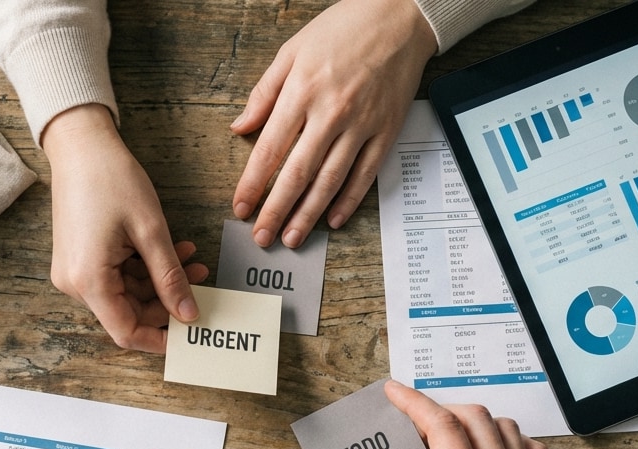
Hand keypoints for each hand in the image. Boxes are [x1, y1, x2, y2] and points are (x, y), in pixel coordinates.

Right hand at [42, 104, 207, 352]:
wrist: (80, 145)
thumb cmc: (111, 180)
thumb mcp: (150, 231)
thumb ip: (170, 278)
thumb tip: (188, 314)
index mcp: (88, 280)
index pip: (125, 332)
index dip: (159, 339)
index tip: (189, 334)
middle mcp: (74, 282)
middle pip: (126, 313)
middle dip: (166, 302)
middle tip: (202, 284)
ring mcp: (74, 271)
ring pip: (125, 293)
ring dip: (159, 281)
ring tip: (192, 260)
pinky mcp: (80, 258)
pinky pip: (116, 275)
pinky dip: (143, 268)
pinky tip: (171, 251)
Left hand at [230, 0, 436, 247]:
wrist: (398, 18)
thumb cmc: (343, 30)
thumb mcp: (292, 51)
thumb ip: (264, 93)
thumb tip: (240, 127)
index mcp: (302, 91)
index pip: (269, 149)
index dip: (252, 184)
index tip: (241, 208)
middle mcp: (331, 112)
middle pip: (297, 174)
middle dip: (276, 211)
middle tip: (262, 238)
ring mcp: (361, 125)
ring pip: (330, 181)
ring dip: (308, 215)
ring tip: (292, 238)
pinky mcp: (385, 132)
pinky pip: (364, 176)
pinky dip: (349, 201)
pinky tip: (334, 220)